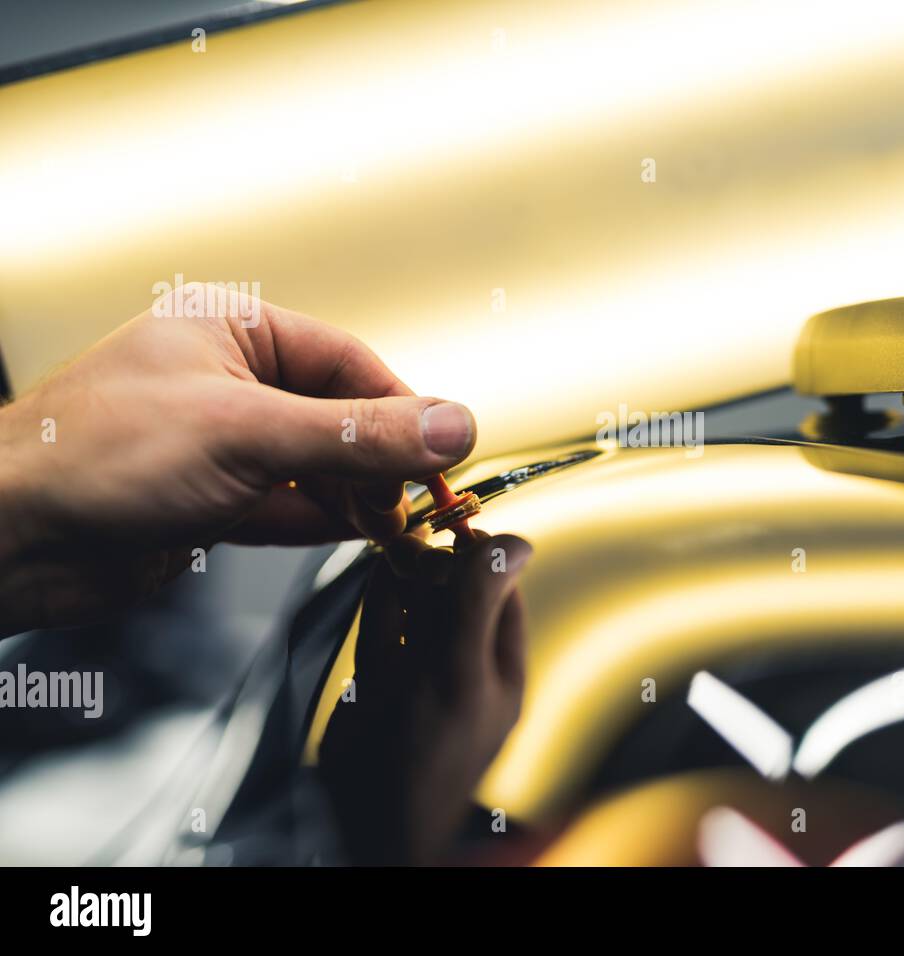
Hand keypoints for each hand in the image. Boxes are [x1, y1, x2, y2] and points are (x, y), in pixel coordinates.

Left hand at [0, 284, 475, 635]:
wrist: (12, 543)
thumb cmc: (96, 460)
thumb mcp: (249, 437)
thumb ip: (357, 436)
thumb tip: (453, 425)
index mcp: (233, 330)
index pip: (349, 364)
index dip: (404, 409)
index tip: (447, 452)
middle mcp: (231, 381)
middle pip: (340, 415)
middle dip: (382, 460)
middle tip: (418, 502)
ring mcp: (223, 443)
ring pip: (320, 465)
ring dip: (360, 496)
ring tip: (394, 526)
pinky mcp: (214, 500)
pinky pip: (292, 505)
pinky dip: (328, 521)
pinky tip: (362, 534)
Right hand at [318, 532, 531, 864]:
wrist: (366, 820)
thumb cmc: (425, 755)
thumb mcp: (459, 671)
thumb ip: (479, 606)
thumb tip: (517, 542)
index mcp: (501, 671)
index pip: (502, 596)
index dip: (483, 560)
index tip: (456, 531)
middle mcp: (464, 671)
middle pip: (456, 598)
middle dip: (437, 569)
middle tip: (417, 542)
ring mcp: (421, 678)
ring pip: (418, 611)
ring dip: (408, 580)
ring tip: (398, 549)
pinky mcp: (381, 687)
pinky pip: (386, 633)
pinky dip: (383, 603)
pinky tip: (379, 575)